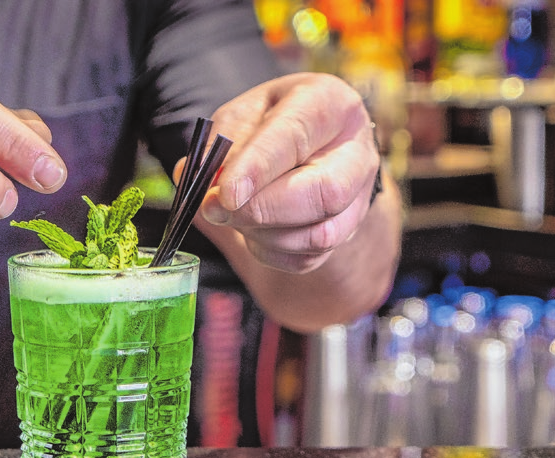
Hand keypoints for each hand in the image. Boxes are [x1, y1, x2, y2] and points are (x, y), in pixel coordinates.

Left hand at [197, 72, 379, 273]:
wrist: (310, 148)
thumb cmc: (274, 124)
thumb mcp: (244, 114)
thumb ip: (221, 143)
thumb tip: (196, 179)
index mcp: (331, 104)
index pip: (297, 134)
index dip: (259, 167)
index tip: (225, 193)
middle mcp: (356, 152)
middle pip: (324, 192)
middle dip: (261, 209)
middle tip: (215, 210)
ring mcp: (358, 198)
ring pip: (318, 234)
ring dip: (261, 233)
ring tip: (232, 216)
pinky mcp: (345, 233)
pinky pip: (307, 258)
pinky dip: (269, 251)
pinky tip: (252, 231)